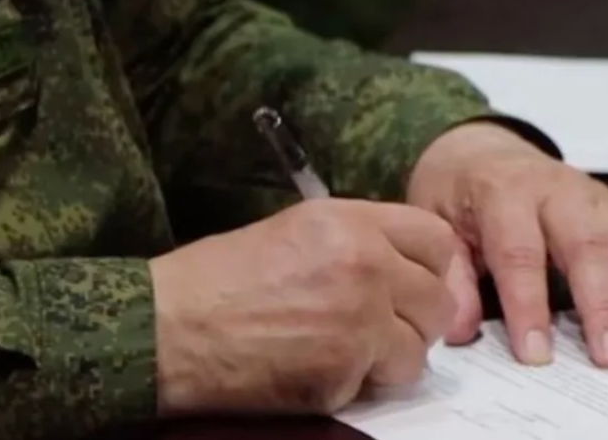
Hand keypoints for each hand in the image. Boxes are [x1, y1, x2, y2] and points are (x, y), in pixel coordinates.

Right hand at [148, 199, 457, 414]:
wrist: (170, 326)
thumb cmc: (217, 278)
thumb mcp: (293, 230)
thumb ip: (357, 240)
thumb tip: (402, 266)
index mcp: (349, 222)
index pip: (436, 239)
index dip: (430, 266)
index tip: (415, 282)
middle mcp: (363, 266)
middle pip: (437, 301)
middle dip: (415, 319)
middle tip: (381, 326)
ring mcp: (357, 323)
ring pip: (418, 351)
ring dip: (390, 358)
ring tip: (346, 351)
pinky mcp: (342, 373)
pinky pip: (379, 385)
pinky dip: (355, 384)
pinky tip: (316, 368)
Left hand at [407, 121, 607, 368]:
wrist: (482, 152)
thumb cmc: (459, 194)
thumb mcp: (435, 222)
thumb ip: (452, 274)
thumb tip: (459, 330)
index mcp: (503, 192)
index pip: (519, 251)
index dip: (529, 305)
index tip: (537, 354)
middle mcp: (557, 190)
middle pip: (588, 246)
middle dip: (603, 306)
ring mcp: (596, 198)